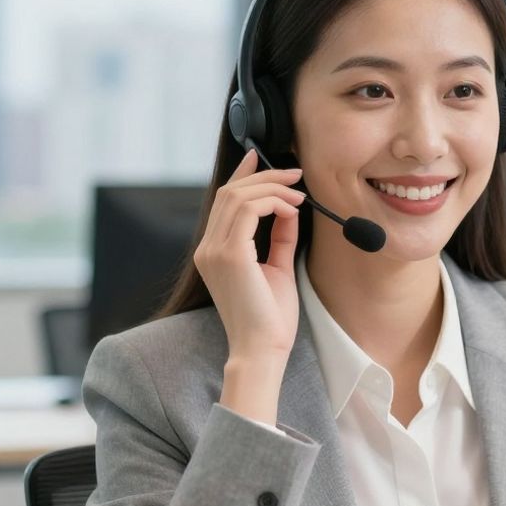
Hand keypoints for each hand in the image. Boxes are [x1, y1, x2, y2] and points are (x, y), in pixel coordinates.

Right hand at [193, 150, 305, 423]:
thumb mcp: (277, 268)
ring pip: (238, 196)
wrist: (262, 350)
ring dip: (272, 187)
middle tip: (294, 173)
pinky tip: (291, 208)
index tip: (259, 156)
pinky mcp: (229, 254)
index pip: (224, 202)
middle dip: (264, 176)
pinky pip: (248, 210)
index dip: (241, 174)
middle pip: (230, 193)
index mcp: (213, 252)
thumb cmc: (270, 318)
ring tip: (298, 192)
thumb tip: (289, 209)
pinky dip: (273, 202)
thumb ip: (279, 237)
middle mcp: (207, 248)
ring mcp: (214, 250)